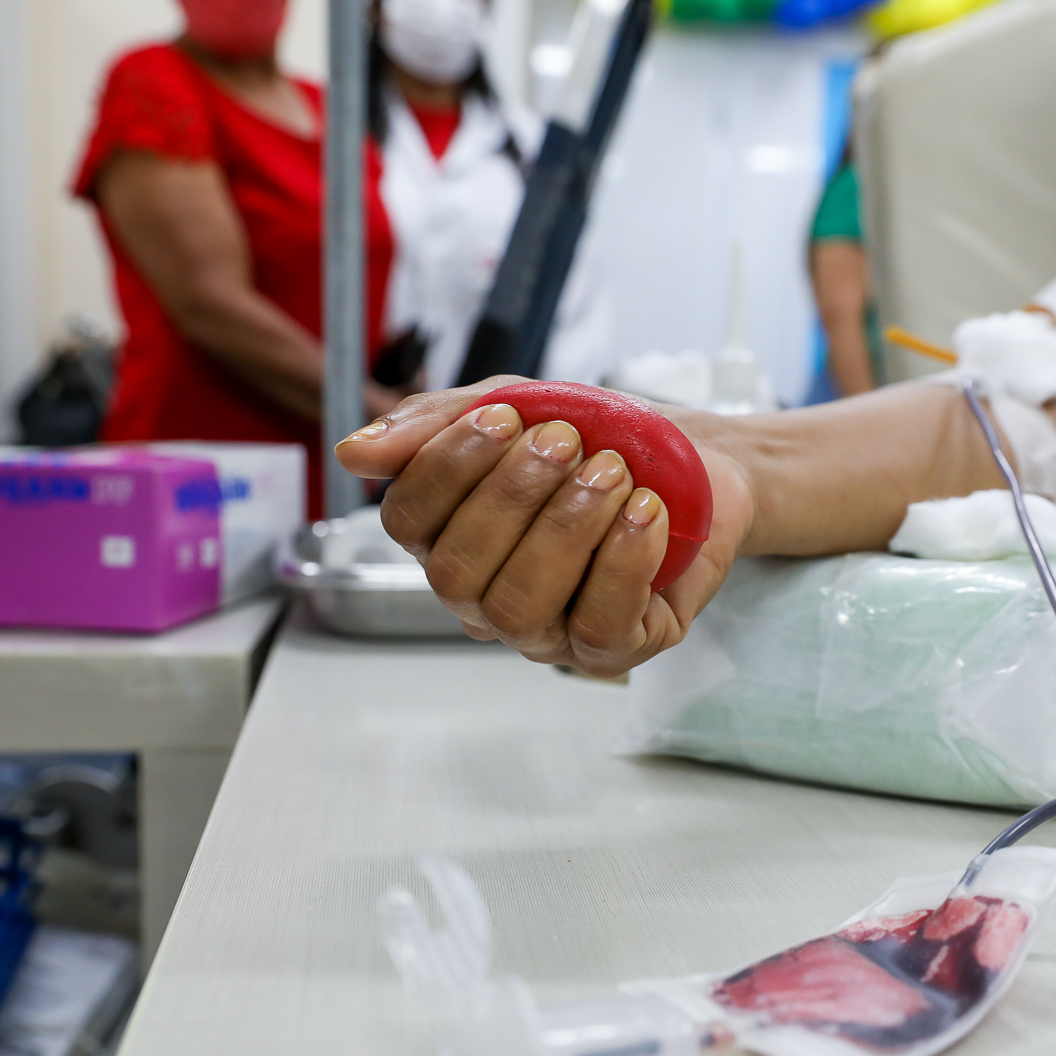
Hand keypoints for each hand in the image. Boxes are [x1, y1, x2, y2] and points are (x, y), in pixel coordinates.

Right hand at [335, 377, 752, 675]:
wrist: (702, 465)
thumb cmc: (600, 440)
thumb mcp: (516, 406)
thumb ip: (434, 424)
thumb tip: (353, 452)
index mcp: (449, 537)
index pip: (408, 521)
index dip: (448, 467)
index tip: (506, 415)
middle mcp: (485, 595)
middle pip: (455, 570)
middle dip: (511, 494)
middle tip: (566, 439)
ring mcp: (546, 630)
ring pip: (520, 604)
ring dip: (567, 527)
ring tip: (612, 472)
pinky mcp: (612, 648)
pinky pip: (598, 628)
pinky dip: (621, 563)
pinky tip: (644, 513)